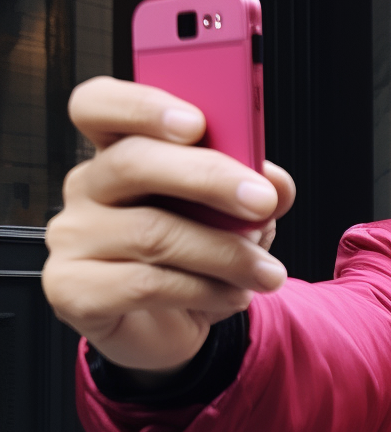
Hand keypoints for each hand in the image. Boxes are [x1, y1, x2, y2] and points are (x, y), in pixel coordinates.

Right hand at [42, 76, 295, 373]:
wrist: (175, 327)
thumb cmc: (198, 256)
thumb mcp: (235, 215)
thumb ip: (255, 188)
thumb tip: (277, 183)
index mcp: (120, 150)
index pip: (99, 104)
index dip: (141, 106)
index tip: (197, 123)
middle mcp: (87, 187)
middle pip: (132, 163)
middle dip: (209, 178)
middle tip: (263, 201)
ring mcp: (72, 239)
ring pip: (152, 233)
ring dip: (225, 254)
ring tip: (266, 272)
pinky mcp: (73, 290)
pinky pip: (145, 284)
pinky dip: (204, 291)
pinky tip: (232, 296)